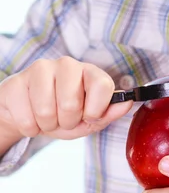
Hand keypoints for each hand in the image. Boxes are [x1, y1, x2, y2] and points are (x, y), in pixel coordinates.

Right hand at [0, 57, 131, 139]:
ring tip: (47, 117)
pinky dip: (30, 127)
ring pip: (46, 111)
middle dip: (67, 121)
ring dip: (47, 125)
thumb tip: (128, 103)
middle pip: (71, 103)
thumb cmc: (63, 115)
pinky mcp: (16, 82)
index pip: (102, 84)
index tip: (89, 116)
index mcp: (89, 72)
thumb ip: (109, 112)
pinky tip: (31, 117)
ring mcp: (40, 69)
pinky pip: (25, 118)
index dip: (96, 109)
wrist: (29, 115)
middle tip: (64, 118)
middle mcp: (66, 65)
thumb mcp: (89, 119)